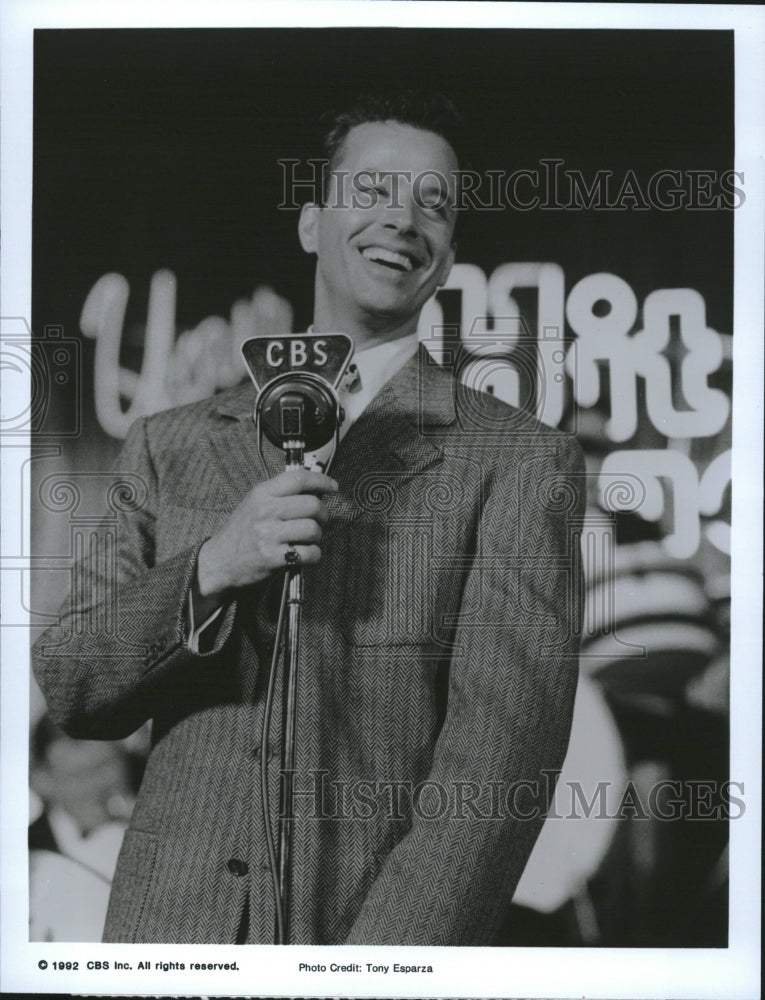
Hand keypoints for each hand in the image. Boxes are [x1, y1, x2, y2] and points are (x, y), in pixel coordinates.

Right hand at [196, 469, 337, 602]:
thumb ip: (280, 494)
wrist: (220, 561)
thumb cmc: (242, 532)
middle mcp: (265, 511)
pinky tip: (303, 554)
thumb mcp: (255, 503)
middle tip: (320, 521)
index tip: (333, 487)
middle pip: (312, 505)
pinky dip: (313, 555)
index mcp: (262, 494)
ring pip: (313, 530)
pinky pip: (310, 553)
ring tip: (307, 539)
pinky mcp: (273, 557)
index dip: (321, 481)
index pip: (298, 479)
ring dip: (317, 537)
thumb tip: (316, 489)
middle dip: (323, 515)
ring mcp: (268, 535)